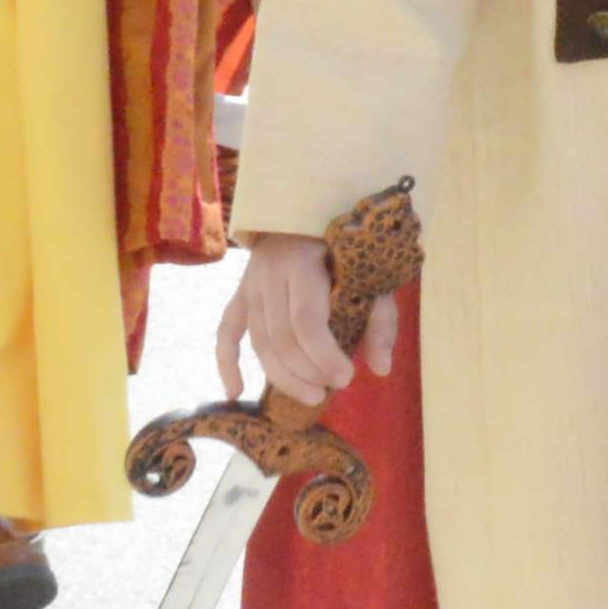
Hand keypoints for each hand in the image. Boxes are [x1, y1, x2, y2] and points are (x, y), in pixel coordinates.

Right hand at [226, 233, 366, 406]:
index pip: (306, 321)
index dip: (323, 356)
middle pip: (280, 337)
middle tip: (330, 391)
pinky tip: (237, 392)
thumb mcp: (369, 274)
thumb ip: (379, 319)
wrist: (304, 211)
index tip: (346, 378)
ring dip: (282, 376)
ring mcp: (249, 286)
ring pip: (258, 341)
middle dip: (306, 372)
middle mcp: (268, 275)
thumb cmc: (343, 245)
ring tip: (311, 397)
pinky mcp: (239, 295)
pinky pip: (226, 333)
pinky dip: (227, 364)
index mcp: (301, 263)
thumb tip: (381, 370)